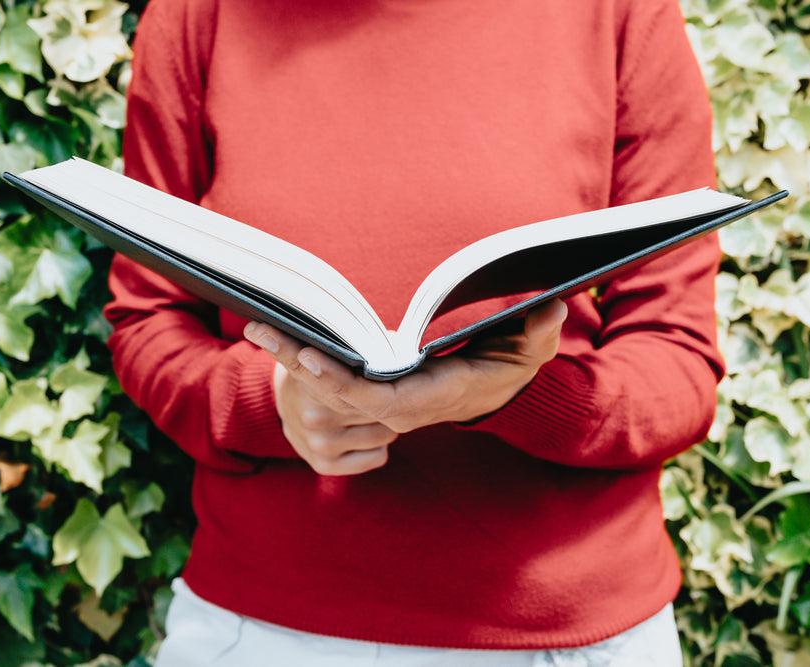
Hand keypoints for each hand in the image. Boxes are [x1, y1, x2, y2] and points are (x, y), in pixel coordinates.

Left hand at [245, 298, 566, 471]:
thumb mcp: (531, 349)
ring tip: (258, 322)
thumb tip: (551, 305)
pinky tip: (277, 335)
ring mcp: (384, 406)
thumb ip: (540, 332)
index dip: (342, 383)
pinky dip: (304, 364)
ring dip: (292, 360)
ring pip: (329, 392)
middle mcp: (402, 408)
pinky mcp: (373, 396)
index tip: (309, 357)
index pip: (380, 399)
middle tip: (260, 325)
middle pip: (340, 397)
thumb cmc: (509, 366)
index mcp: (433, 396)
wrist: (493, 393)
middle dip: (299, 364)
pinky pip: (332, 385)